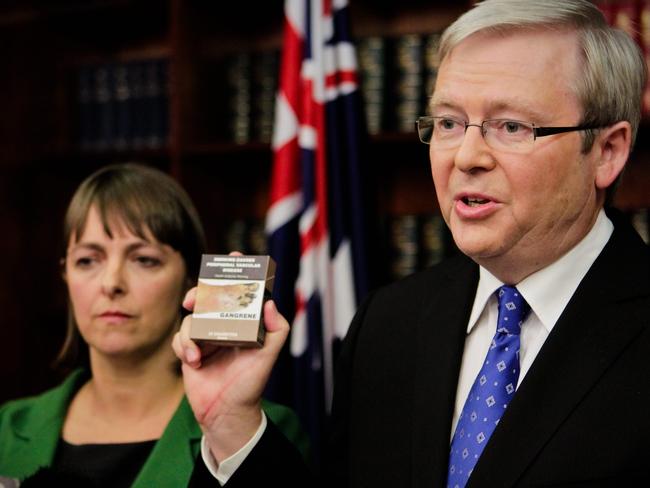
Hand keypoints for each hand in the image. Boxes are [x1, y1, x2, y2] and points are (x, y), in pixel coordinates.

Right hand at [172, 288, 289, 462]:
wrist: (227, 413)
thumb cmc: (251, 383)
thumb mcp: (269, 356)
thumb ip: (277, 329)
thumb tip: (270, 303)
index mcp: (244, 323)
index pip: (241, 292)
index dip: (237, 273)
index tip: (234, 258)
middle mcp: (224, 326)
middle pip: (209, 297)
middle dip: (200, 293)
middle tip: (195, 299)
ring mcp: (206, 337)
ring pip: (191, 319)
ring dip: (191, 334)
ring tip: (197, 355)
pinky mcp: (190, 351)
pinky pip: (180, 338)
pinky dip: (184, 347)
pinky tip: (193, 362)